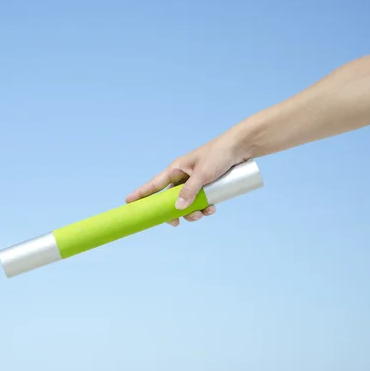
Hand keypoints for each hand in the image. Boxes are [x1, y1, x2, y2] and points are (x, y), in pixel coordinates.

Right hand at [125, 134, 245, 225]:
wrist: (241, 148)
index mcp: (176, 169)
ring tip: (204, 213)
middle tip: (176, 223)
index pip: (154, 184)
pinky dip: (204, 208)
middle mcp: (183, 177)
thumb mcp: (203, 174)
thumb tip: (177, 209)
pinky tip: (212, 209)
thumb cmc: (219, 154)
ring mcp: (195, 182)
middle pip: (170, 200)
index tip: (128, 202)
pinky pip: (200, 202)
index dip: (141, 194)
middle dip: (174, 212)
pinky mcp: (207, 186)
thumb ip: (190, 191)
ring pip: (186, 204)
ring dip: (193, 212)